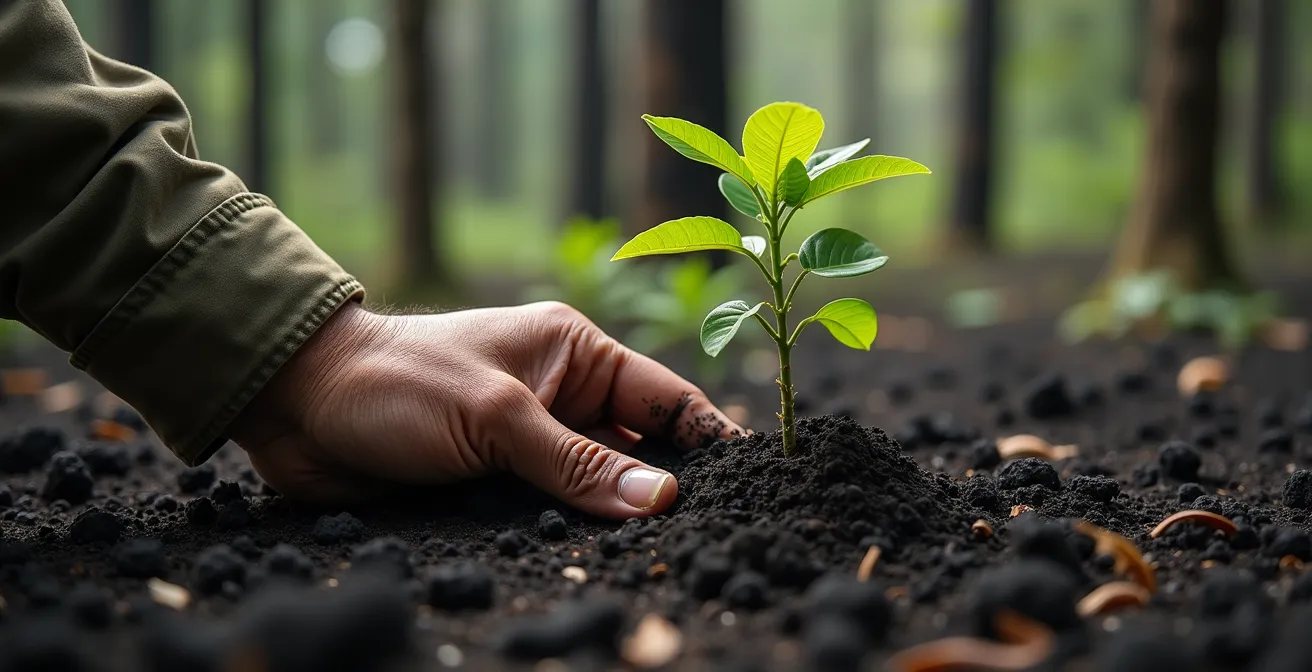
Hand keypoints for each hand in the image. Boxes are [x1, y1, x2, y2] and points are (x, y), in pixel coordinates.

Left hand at [229, 301, 743, 517]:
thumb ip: (577, 462)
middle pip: (639, 449)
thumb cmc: (398, 382)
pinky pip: (552, 511)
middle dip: (667, 490)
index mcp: (574, 352)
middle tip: (711, 537)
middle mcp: (561, 394)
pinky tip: (595, 561)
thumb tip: (660, 499)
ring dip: (617, 519)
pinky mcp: (497, 480)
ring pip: (597, 487)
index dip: (709, 440)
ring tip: (664, 559)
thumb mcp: (496, 416)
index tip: (754, 484)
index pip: (665, 398)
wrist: (299, 403)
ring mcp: (530, 440)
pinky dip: (572, 533)